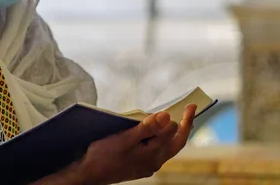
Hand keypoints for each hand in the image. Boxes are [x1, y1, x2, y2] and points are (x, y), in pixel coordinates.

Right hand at [33, 104, 196, 184]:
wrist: (88, 174)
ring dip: (172, 133)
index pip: (175, 135)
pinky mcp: (139, 165)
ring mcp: (147, 165)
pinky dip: (160, 138)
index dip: (184, 119)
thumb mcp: (125, 138)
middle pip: (176, 142)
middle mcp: (154, 162)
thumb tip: (167, 116)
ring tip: (175, 118)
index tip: (191, 105)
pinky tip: (154, 132)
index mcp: (153, 156)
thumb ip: (147, 128)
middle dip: (185, 125)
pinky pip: (156, 150)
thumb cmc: (103, 154)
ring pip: (167, 147)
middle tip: (190, 109)